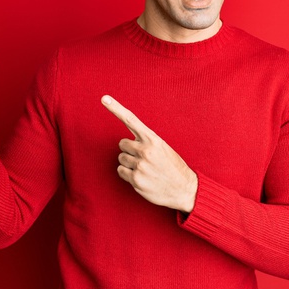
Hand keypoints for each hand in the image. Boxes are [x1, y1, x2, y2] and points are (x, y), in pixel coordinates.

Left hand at [101, 95, 197, 212]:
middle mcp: (145, 150)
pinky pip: (121, 171)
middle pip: (122, 144)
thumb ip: (146, 142)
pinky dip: (128, 174)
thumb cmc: (172, 167)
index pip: (131, 120)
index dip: (116, 108)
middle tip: (143, 158)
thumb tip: (127, 142)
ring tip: (145, 168)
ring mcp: (140, 165)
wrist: (184, 189)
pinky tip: (141, 177)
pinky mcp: (135, 180)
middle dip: (129, 150)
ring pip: (121, 158)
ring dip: (129, 163)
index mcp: (153, 139)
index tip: (104, 99)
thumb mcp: (163, 148)